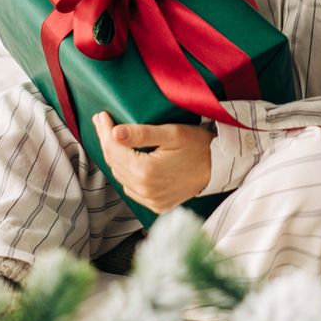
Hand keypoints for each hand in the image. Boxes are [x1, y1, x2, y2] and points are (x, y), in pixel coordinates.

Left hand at [93, 111, 213, 213]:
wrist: (219, 167)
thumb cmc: (198, 146)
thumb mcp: (172, 133)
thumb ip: (142, 133)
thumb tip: (114, 133)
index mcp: (146, 171)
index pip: (114, 149)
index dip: (104, 131)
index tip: (100, 115)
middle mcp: (145, 190)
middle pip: (114, 163)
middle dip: (106, 141)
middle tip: (101, 122)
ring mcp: (151, 200)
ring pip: (120, 177)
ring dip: (114, 157)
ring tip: (110, 138)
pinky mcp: (156, 205)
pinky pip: (131, 189)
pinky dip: (125, 174)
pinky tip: (125, 160)